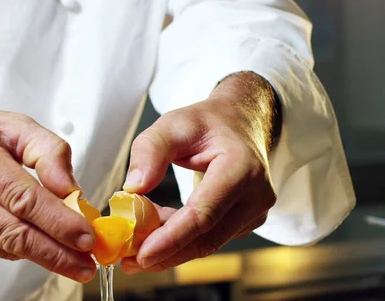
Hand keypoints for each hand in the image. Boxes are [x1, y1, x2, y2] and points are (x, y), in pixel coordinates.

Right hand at [0, 95, 96, 281]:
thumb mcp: (11, 125)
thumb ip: (48, 151)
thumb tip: (72, 190)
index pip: (24, 199)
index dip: (59, 223)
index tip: (87, 238)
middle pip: (15, 234)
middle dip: (57, 254)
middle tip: (86, 265)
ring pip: (6, 248)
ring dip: (42, 255)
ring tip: (71, 254)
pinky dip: (18, 248)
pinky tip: (31, 237)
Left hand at [120, 72, 280, 273]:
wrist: (240, 122)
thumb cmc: (207, 123)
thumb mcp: (173, 123)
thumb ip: (150, 150)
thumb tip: (133, 188)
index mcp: (242, 168)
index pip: (204, 213)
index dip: (171, 238)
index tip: (141, 254)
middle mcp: (256, 195)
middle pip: (207, 237)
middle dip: (166, 253)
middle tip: (129, 262)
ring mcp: (254, 211)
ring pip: (208, 242)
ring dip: (171, 250)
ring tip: (134, 251)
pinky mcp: (246, 220)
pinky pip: (210, 237)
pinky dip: (181, 240)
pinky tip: (154, 236)